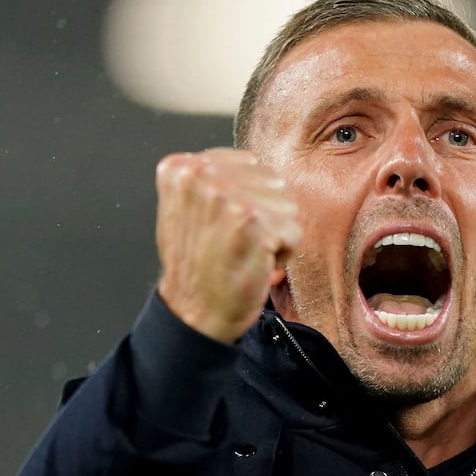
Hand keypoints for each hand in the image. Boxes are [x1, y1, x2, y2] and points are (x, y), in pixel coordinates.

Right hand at [154, 149, 301, 342]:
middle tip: (236, 241)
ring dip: (275, 233)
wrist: (195, 313)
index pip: (248, 163)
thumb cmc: (198, 267)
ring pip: (286, 204)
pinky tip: (255, 264)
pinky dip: (283, 254)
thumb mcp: (189, 209)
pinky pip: (293, 231)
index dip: (247, 197)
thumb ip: (214, 179)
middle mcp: (200, 175)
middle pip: (271, 180)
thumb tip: (257, 166)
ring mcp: (225, 196)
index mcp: (182, 168)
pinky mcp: (251, 221)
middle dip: (265, 213)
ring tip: (244, 251)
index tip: (225, 225)